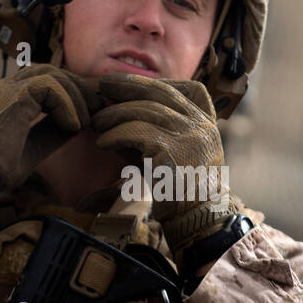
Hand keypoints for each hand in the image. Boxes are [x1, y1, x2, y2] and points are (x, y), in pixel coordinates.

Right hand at [0, 65, 97, 219]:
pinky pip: (49, 87)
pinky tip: (72, 126)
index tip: (88, 111)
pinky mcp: (11, 98)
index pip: (42, 79)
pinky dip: (66, 105)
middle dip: (77, 87)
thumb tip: (77, 122)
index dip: (69, 91)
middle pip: (49, 70)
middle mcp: (3, 88)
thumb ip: (51, 131)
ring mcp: (5, 90)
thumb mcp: (33, 147)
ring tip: (85, 123)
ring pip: (51, 74)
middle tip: (98, 108)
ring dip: (75, 97)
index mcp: (5, 97)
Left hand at [91, 75, 236, 255]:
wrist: (197, 220)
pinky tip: (102, 142)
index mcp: (206, 122)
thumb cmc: (180, 190)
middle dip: (128, 85)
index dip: (152, 82)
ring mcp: (189, 136)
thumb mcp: (173, 153)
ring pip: (145, 110)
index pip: (183, 88)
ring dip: (115, 114)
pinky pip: (136, 132)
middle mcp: (201, 124)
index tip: (126, 83)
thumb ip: (154, 131)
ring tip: (96, 122)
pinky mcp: (173, 151)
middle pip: (161, 92)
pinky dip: (114, 135)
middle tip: (102, 84)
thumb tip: (117, 113)